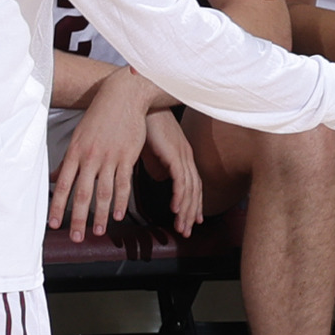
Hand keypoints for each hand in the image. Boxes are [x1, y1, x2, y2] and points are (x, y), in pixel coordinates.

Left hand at [49, 69, 153, 241]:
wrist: (123, 96)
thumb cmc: (100, 115)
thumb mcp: (80, 136)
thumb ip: (70, 160)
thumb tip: (57, 178)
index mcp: (76, 152)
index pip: (64, 185)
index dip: (57, 207)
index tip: (53, 224)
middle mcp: (91, 157)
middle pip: (82, 194)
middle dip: (78, 218)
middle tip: (76, 237)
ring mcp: (110, 157)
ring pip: (103, 192)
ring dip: (99, 215)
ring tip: (97, 231)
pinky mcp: (128, 156)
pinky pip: (123, 182)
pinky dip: (120, 200)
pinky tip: (117, 214)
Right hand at [139, 109, 204, 235]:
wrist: (140, 104)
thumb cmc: (143, 124)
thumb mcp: (151, 149)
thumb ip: (156, 163)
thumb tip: (157, 177)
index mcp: (182, 154)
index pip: (192, 185)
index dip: (192, 203)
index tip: (190, 220)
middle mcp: (186, 156)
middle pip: (194, 191)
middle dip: (191, 213)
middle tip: (186, 230)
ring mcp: (182, 154)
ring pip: (189, 189)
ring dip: (186, 210)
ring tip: (181, 226)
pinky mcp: (174, 153)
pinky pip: (180, 179)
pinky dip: (179, 196)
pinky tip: (175, 209)